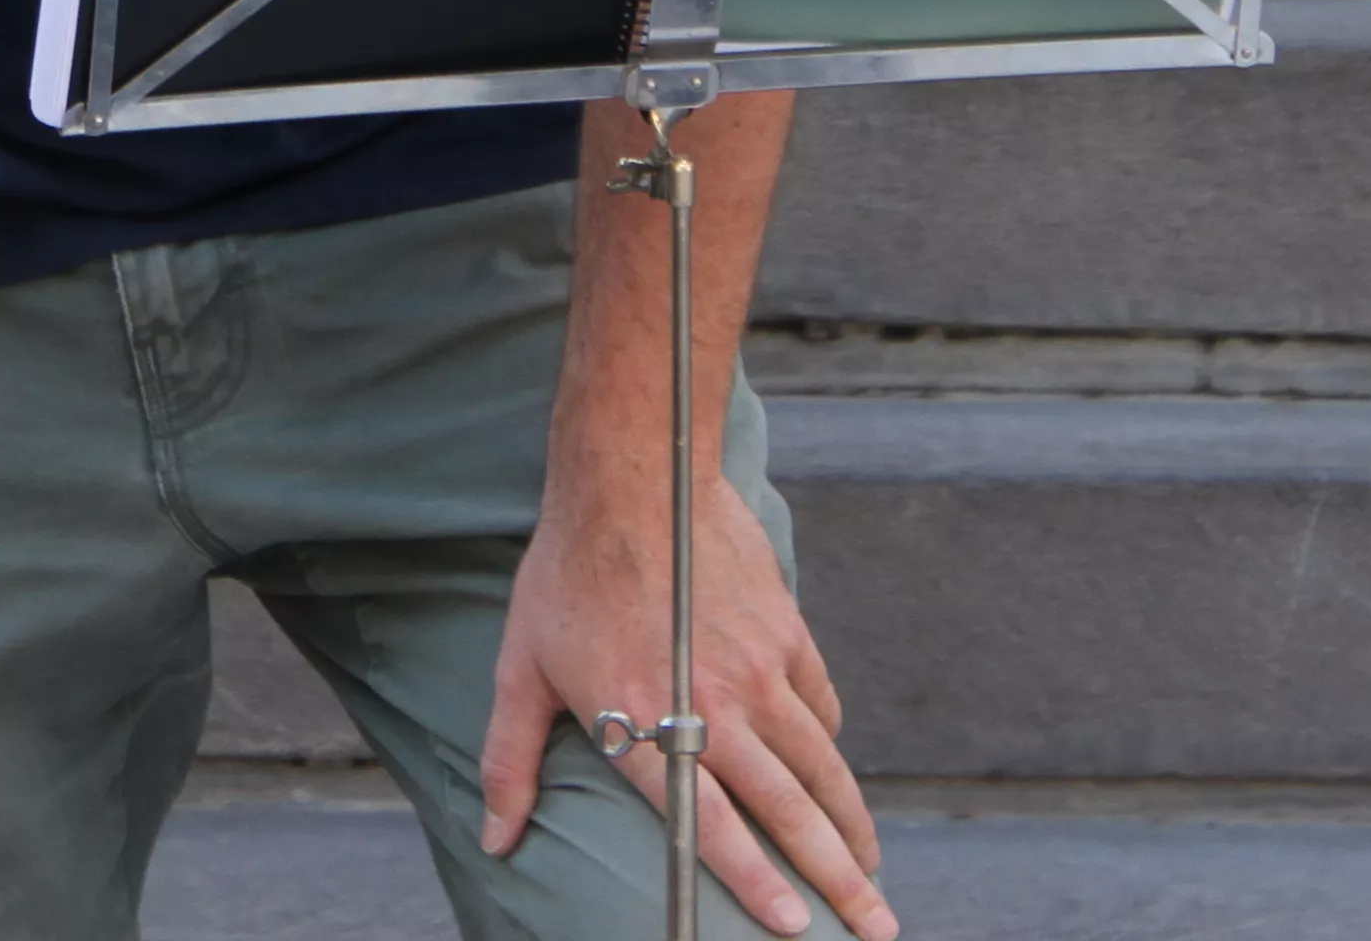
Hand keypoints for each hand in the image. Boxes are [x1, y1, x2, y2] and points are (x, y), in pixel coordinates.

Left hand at [476, 461, 890, 939]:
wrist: (636, 475)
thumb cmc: (568, 575)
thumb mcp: (521, 669)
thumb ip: (510, 762)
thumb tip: (495, 840)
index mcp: (649, 721)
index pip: (712, 826)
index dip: (757, 883)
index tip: (794, 928)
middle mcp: (715, 702)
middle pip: (791, 810)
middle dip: (838, 878)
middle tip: (876, 927)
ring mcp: (760, 667)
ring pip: (821, 765)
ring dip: (851, 826)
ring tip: (871, 872)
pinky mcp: (787, 632)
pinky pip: (819, 708)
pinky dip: (830, 750)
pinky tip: (834, 782)